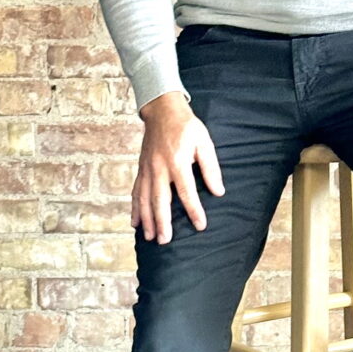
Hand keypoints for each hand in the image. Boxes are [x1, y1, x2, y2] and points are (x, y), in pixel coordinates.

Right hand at [133, 91, 224, 242]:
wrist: (162, 110)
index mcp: (177, 161)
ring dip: (146, 219)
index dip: (194, 210)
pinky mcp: (141, 169)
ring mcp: (147, 169)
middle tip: (165, 241)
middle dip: (162, 222)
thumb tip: (218, 191)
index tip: (200, 225)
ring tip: (149, 237)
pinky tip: (135, 222)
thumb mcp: (204, 142)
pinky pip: (136, 191)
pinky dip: (135, 208)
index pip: (186, 191)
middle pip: (160, 200)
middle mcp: (159, 168)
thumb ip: (210, 168)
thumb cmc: (186, 126)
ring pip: (144, 198)